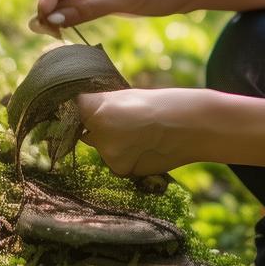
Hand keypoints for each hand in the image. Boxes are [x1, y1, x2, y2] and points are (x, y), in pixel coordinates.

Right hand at [34, 0, 202, 29]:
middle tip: (42, 33)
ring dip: (62, 11)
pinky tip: (66, 26)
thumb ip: (88, 9)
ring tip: (53, 33)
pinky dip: (74, 11)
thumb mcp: (126, 0)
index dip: (48, 0)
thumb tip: (53, 18)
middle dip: (53, 7)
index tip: (37, 23)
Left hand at [75, 87, 210, 177]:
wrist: (190, 125)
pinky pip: (116, 165)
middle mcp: (95, 130)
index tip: (94, 114)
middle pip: (87, 134)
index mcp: (94, 106)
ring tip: (141, 136)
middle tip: (128, 125)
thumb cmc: (158, 105)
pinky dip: (127, 159)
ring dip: (115, 146)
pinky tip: (145, 149)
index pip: (74, 111)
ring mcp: (107, 152)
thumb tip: (81, 114)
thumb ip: (101, 106)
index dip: (83, 113)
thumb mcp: (124, 96)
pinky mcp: (120, 169)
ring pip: (103, 150)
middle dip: (100, 131)